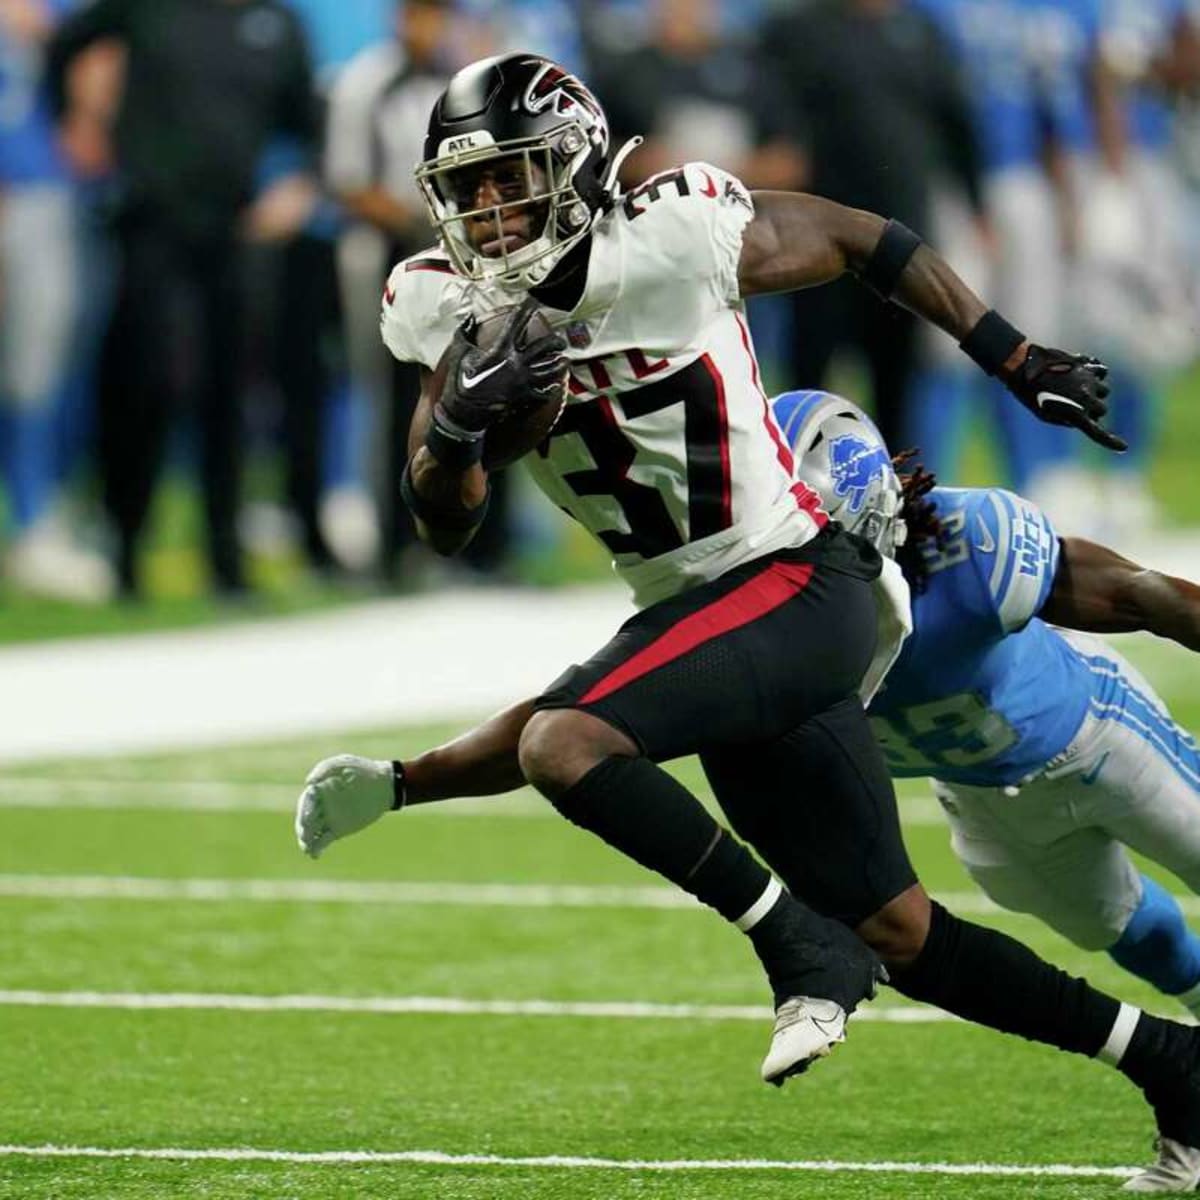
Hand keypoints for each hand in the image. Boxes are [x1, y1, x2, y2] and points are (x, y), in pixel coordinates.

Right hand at [295, 755, 395, 858]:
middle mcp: (320, 805)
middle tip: (306, 834)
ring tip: (307, 847)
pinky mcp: (338, 829)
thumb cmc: (363, 769)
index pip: (304, 803)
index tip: (306, 816)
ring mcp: (329, 818)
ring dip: (306, 841)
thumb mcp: (342, 763)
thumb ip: (323, 770)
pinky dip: (317, 848)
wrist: (385, 784)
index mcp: (318, 790)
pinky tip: (315, 854)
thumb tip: (308, 784)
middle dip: (302, 828)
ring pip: (311, 832)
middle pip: (304, 819)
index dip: (303, 810)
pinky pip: (323, 840)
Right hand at [434, 297, 566, 440]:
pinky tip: (556, 386)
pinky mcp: (525, 398)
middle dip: (555, 341)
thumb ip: (465, 333)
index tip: (534, 301)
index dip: (527, 309)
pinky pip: (544, 393)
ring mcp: (523, 382)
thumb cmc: (461, 382)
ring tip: (565, 361)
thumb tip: (470, 319)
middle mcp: (516, 363)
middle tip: (559, 340)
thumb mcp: (459, 353)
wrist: (464, 412)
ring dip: (560, 364)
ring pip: (551, 370)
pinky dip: (551, 389)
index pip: (517, 323)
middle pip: (545, 347)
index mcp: (501, 350)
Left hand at [1004, 345, 1125, 451]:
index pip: (1096, 432)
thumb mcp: (1045, 415)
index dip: (1110, 441)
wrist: (1024, 368)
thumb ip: (1066, 420)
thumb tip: (1082, 420)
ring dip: (1095, 392)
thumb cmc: (1031, 395)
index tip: (1123, 447)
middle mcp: (1087, 397)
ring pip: (1104, 390)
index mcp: (1075, 413)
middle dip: (1093, 410)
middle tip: (1075, 406)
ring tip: (1074, 388)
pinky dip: (1097, 374)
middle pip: (1102, 409)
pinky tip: (1084, 374)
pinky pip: (1102, 371)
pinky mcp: (1087, 365)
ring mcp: (1089, 380)